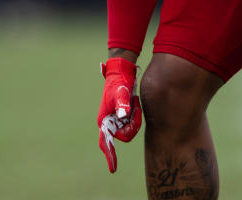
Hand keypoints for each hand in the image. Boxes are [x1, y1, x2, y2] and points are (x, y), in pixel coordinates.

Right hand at [97, 57, 142, 172]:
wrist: (121, 73)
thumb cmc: (118, 82)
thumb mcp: (121, 92)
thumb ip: (122, 104)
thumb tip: (123, 115)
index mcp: (105, 120)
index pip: (106, 142)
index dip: (110, 156)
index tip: (113, 169)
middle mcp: (109, 122)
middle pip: (125, 135)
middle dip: (132, 126)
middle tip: (135, 109)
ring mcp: (116, 120)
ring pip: (130, 129)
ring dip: (135, 118)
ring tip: (134, 103)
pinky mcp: (122, 116)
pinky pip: (132, 122)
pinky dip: (136, 115)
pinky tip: (135, 103)